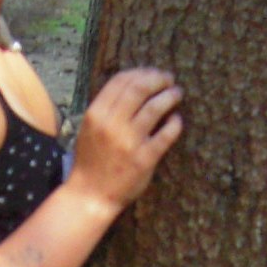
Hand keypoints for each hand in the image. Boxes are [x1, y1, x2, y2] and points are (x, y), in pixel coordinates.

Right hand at [69, 67, 182, 213]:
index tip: (152, 73)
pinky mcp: (145, 158)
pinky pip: (166, 134)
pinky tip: (176, 119)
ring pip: (155, 108)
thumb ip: (108, 107)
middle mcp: (111, 125)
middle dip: (157, 79)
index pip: (121, 81)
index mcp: (95, 114)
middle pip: (139, 89)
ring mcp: (129, 142)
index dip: (140, 72)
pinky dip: (175, 123)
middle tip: (169, 79)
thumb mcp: (90, 128)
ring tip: (176, 94)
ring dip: (169, 96)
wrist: (90, 194)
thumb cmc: (91, 159)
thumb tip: (136, 84)